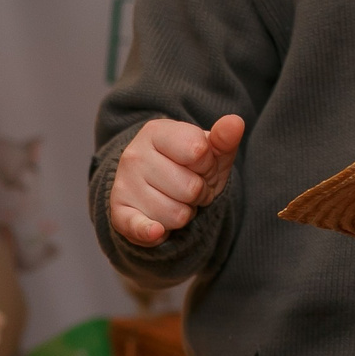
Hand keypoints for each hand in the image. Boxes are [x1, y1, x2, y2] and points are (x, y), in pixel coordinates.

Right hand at [109, 116, 245, 246]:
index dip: (208, 166)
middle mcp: (134, 155)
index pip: (198, 151)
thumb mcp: (209, 151)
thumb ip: (223, 138)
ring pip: (176, 215)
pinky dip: (151, 232)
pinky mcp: (119, 213)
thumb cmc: (186, 167)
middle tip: (188, 189)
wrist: (153, 189)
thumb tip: (235, 123)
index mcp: (156, 131)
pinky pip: (140, 228)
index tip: (200, 166)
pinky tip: (157, 231)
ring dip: (184, 214)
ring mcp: (124, 185)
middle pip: (190, 188)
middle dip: (198, 194)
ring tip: (174, 201)